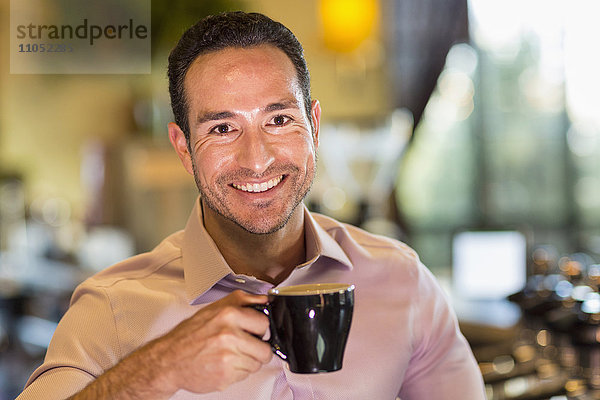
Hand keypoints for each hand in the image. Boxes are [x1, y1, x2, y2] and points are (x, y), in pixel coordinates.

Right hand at [70, 290, 272, 398]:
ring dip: (246, 361)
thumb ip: (242, 301)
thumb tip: (264, 299)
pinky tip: (223, 363)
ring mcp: (228, 357)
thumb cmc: (189, 334)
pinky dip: (237, 371)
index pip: (265, 323)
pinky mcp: (225, 376)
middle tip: (244, 346)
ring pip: (256, 364)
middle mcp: (229, 335)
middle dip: (257, 349)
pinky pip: (245, 375)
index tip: (255, 331)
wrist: (169, 359)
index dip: (261, 329)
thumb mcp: (214, 308)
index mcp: (228, 315)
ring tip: (229, 354)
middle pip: (265, 349)